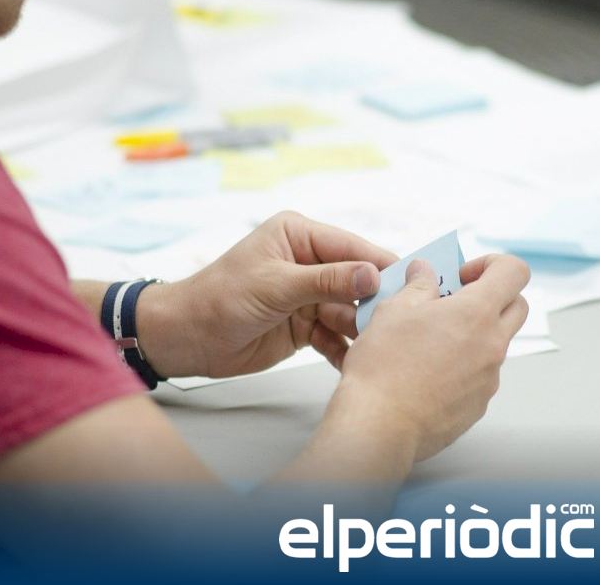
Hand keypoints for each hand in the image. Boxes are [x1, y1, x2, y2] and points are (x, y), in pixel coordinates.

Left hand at [138, 211, 396, 377]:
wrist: (186, 339)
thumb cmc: (219, 298)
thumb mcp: (276, 285)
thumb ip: (327, 281)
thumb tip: (373, 274)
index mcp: (300, 235)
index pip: (353, 248)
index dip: (382, 266)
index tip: (413, 284)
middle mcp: (309, 262)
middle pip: (357, 282)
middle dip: (375, 303)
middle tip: (399, 323)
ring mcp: (309, 296)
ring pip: (350, 312)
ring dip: (362, 330)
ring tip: (379, 348)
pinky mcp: (306, 325)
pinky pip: (336, 336)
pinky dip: (345, 349)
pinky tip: (356, 363)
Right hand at [333, 255, 529, 461]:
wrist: (378, 424)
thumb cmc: (384, 366)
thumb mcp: (394, 310)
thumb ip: (418, 285)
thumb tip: (424, 272)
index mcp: (476, 313)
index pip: (514, 272)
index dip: (492, 265)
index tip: (463, 276)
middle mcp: (492, 345)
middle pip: (517, 307)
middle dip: (492, 297)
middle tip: (454, 303)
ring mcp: (489, 378)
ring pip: (496, 344)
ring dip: (474, 334)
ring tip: (431, 341)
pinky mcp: (478, 405)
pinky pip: (481, 375)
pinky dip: (463, 367)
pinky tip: (427, 373)